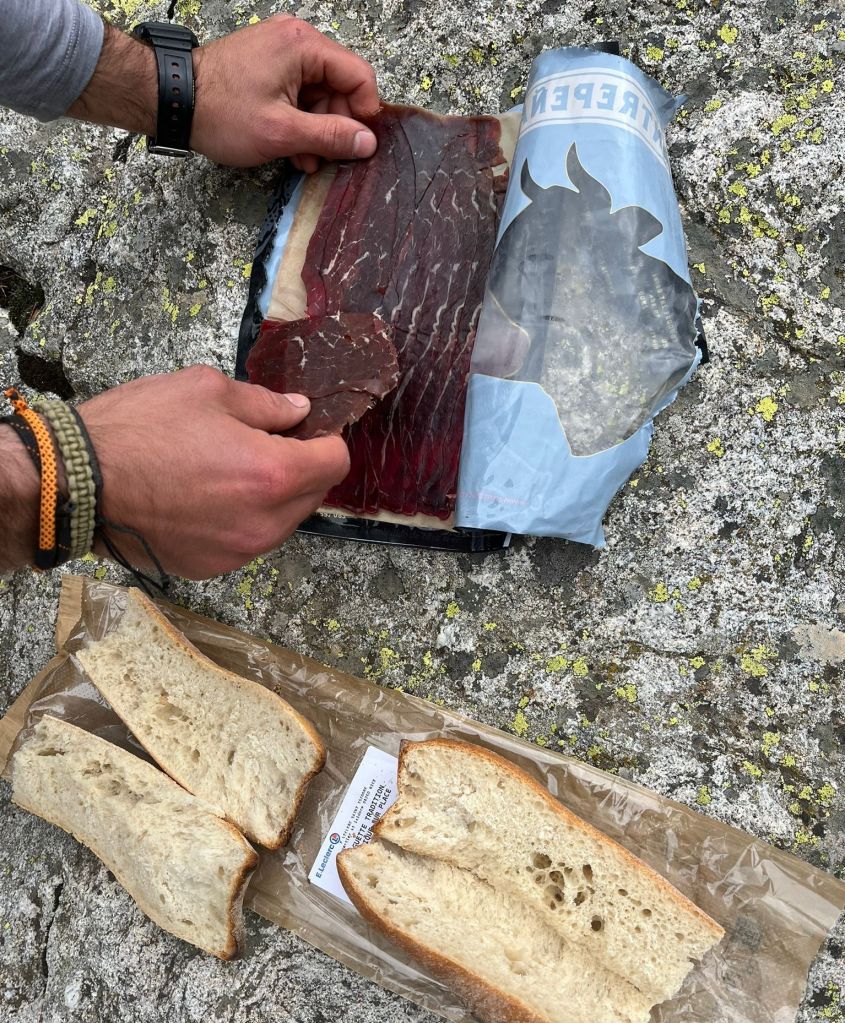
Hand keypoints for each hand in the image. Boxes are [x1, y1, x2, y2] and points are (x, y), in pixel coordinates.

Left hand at [67, 16, 378, 171]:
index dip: (364, 114)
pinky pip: (300, 95)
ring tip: (303, 158)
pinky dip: (300, 122)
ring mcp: (281, 53)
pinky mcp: (269, 67)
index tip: (358, 145)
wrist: (174, 102)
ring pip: (320, 96)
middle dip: (335, 126)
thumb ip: (330, 136)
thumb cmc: (222, 113)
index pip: (358, 76)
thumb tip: (368, 142)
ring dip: (317, 131)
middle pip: (340, 87)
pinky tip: (292, 148)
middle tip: (324, 158)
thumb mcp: (282, 132)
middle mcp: (296, 41)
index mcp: (303, 46)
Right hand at [77, 366, 348, 578]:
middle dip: (300, 467)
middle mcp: (264, 523)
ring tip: (226, 469)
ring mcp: (238, 552)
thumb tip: (299, 411)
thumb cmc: (136, 430)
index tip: (306, 429)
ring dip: (272, 496)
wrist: (74, 484)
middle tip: (262, 443)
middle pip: (314, 495)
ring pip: (282, 522)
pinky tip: (205, 497)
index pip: (335, 462)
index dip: (325, 439)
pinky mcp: (211, 567)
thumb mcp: (206, 390)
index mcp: (272, 474)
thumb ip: (266, 404)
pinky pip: (247, 541)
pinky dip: (241, 520)